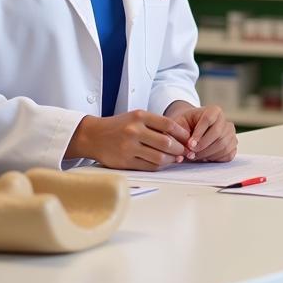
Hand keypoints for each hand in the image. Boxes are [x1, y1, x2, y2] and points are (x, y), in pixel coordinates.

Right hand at [66, 110, 190, 170]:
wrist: (93, 136)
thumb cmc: (119, 126)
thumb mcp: (136, 117)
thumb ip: (156, 124)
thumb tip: (180, 136)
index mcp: (139, 116)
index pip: (168, 125)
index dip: (182, 133)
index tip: (188, 138)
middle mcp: (134, 131)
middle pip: (166, 143)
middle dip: (179, 149)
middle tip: (185, 151)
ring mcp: (129, 147)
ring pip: (159, 157)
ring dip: (172, 160)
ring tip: (176, 158)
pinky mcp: (125, 162)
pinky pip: (149, 166)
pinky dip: (160, 166)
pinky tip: (164, 163)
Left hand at [166, 103, 237, 162]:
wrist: (192, 128)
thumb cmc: (185, 125)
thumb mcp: (178, 123)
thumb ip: (177, 133)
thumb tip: (181, 150)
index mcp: (214, 111)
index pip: (208, 120)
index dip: (199, 134)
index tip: (189, 144)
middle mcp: (225, 121)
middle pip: (218, 134)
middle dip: (202, 147)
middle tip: (190, 154)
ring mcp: (230, 133)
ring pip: (223, 146)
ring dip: (207, 154)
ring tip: (195, 156)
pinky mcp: (232, 145)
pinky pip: (227, 154)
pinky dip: (215, 158)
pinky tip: (204, 157)